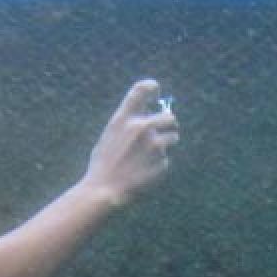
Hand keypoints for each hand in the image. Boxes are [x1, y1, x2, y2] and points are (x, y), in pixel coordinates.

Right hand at [81, 80, 179, 206]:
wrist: (104, 190)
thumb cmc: (103, 163)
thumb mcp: (109, 135)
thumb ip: (127, 122)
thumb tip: (146, 115)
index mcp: (125, 118)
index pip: (142, 89)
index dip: (152, 87)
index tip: (156, 91)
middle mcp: (142, 127)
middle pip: (169, 116)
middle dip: (169, 123)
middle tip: (166, 128)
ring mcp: (154, 146)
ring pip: (173, 137)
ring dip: (166, 144)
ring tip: (150, 156)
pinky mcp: (161, 162)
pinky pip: (165, 159)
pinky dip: (158, 165)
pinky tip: (143, 172)